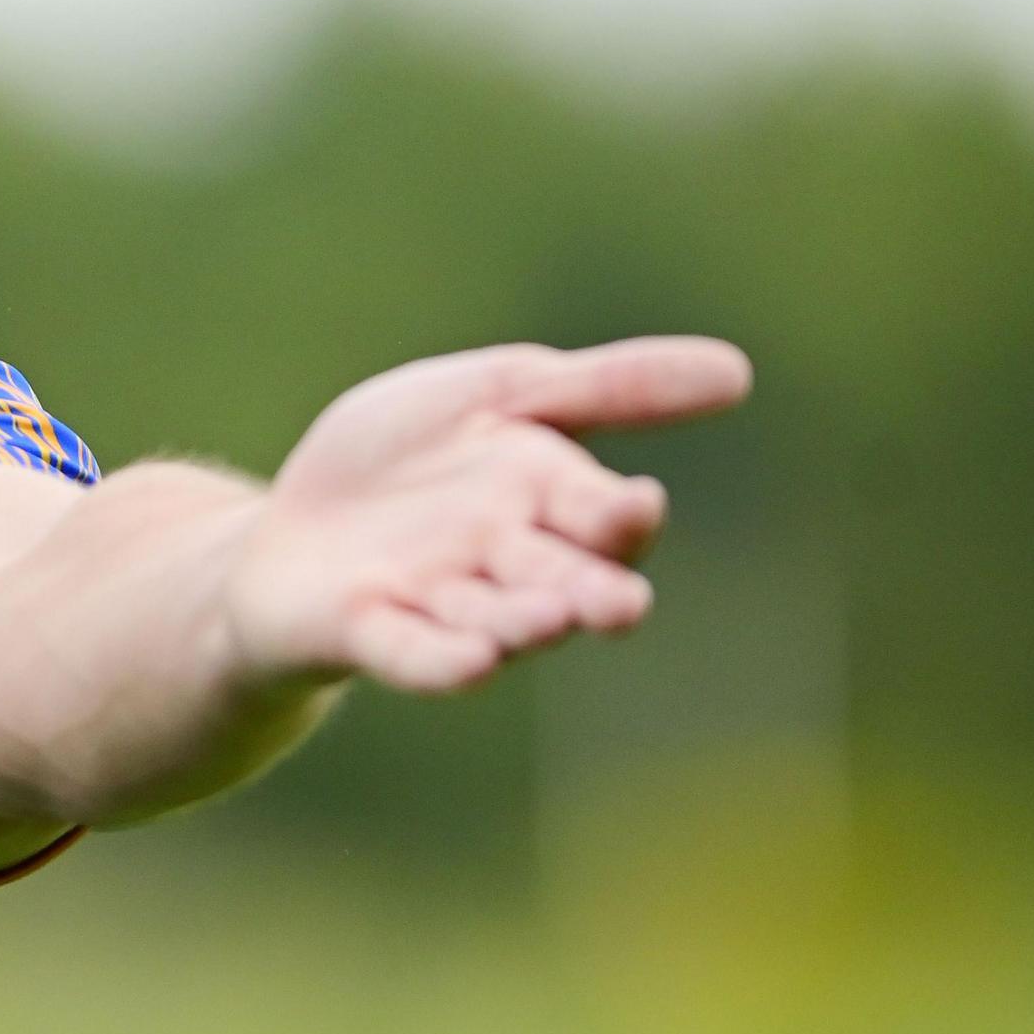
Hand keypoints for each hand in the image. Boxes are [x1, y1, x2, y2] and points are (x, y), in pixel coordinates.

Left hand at [221, 337, 752, 693]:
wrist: (294, 525)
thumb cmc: (409, 461)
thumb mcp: (502, 395)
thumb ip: (610, 388)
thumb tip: (739, 371)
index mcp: (545, 498)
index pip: (599, 514)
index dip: (616, 514)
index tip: (640, 503)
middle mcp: (505, 562)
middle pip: (560, 578)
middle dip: (589, 591)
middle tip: (622, 605)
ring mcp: (437, 601)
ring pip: (495, 618)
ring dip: (524, 623)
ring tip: (553, 620)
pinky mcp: (369, 630)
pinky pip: (414, 652)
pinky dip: (444, 659)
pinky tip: (473, 662)